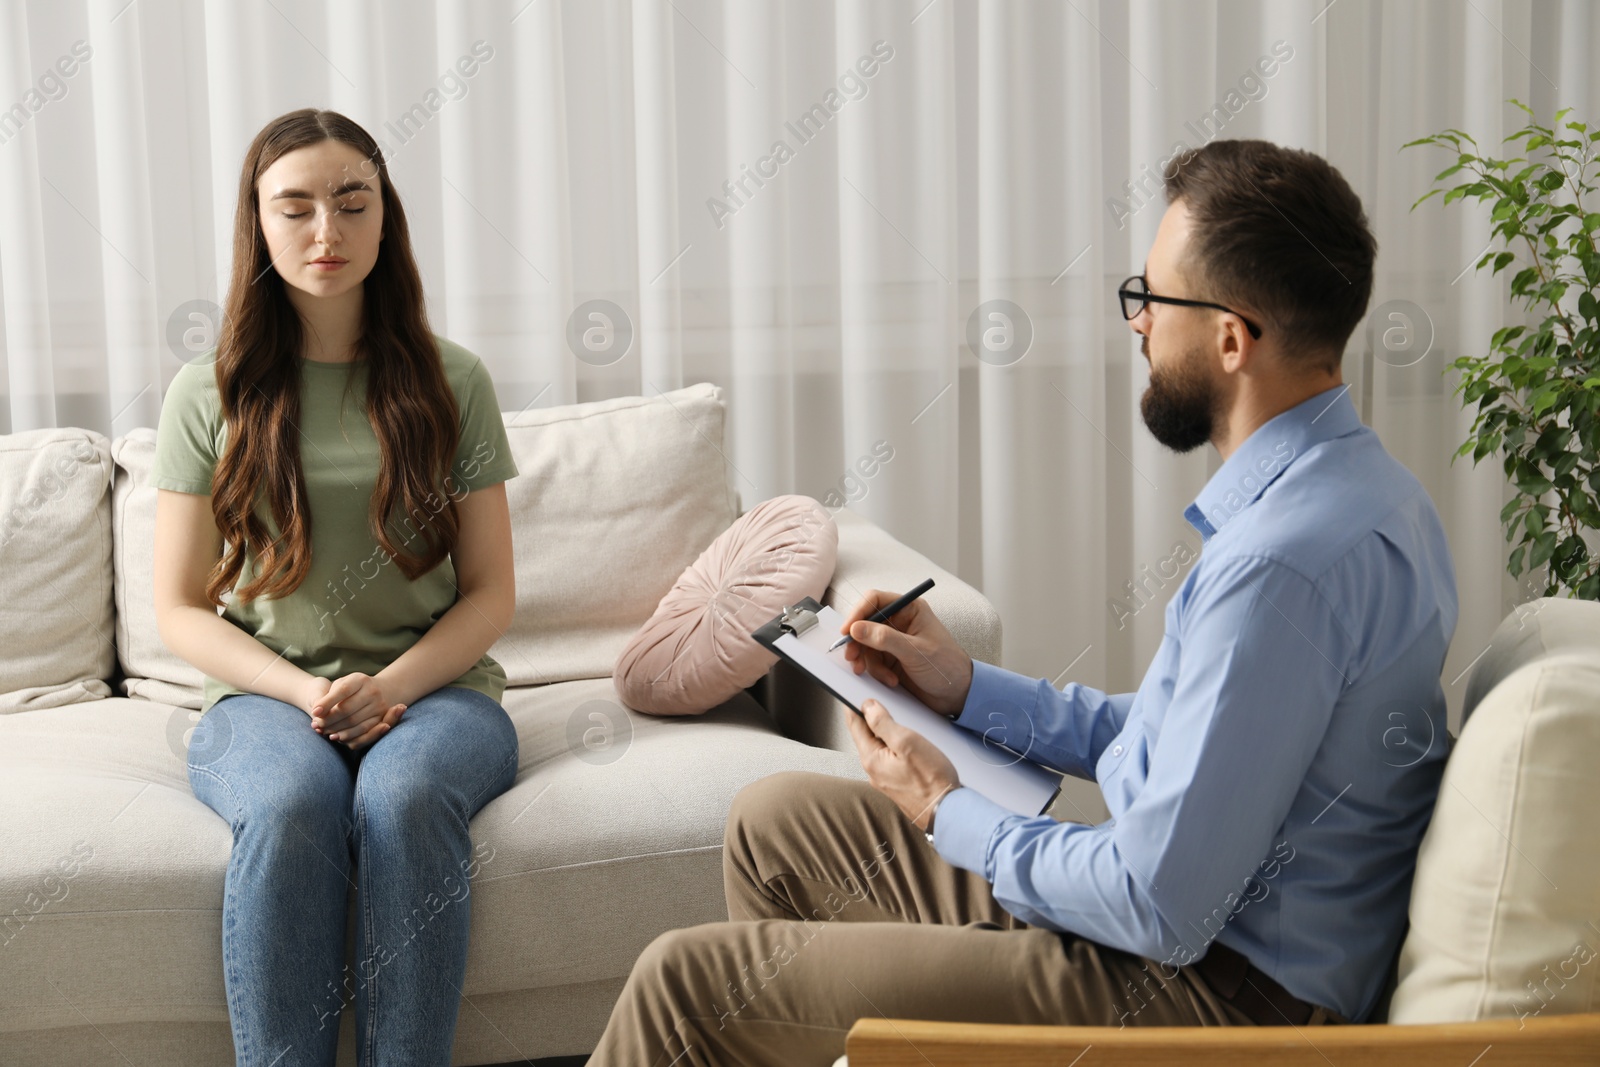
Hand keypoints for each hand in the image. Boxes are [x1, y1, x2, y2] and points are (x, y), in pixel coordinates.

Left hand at [304, 673, 405, 751]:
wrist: (380, 691)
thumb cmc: (352, 689)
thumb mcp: (341, 685)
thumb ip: (327, 696)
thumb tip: (316, 713)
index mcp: (360, 680)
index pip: (343, 691)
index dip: (327, 702)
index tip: (314, 712)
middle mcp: (373, 692)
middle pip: (347, 709)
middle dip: (329, 719)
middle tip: (317, 725)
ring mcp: (379, 706)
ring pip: (354, 722)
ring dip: (336, 729)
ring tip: (324, 731)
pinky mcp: (382, 719)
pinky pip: (363, 732)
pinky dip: (348, 736)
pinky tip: (337, 736)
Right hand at [839, 589, 973, 717]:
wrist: (958, 695)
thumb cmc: (947, 667)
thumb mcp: (915, 652)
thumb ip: (885, 639)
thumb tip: (856, 628)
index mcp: (910, 610)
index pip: (875, 600)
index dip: (858, 613)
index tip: (847, 631)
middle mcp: (900, 622)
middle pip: (865, 623)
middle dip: (858, 642)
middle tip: (852, 657)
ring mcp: (894, 642)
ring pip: (865, 645)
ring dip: (868, 662)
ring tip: (882, 676)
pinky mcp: (890, 659)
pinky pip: (871, 661)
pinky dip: (875, 672)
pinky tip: (890, 681)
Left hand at [847, 698, 958, 830]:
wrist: (947, 811)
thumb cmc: (931, 780)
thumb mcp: (907, 742)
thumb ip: (883, 723)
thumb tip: (868, 707)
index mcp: (871, 759)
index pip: (854, 726)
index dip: (853, 707)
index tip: (852, 694)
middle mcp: (873, 771)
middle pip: (864, 736)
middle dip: (868, 718)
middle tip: (874, 701)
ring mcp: (884, 779)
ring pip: (877, 747)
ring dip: (882, 732)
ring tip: (893, 719)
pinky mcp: (896, 783)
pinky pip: (888, 758)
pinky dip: (892, 746)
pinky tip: (904, 743)